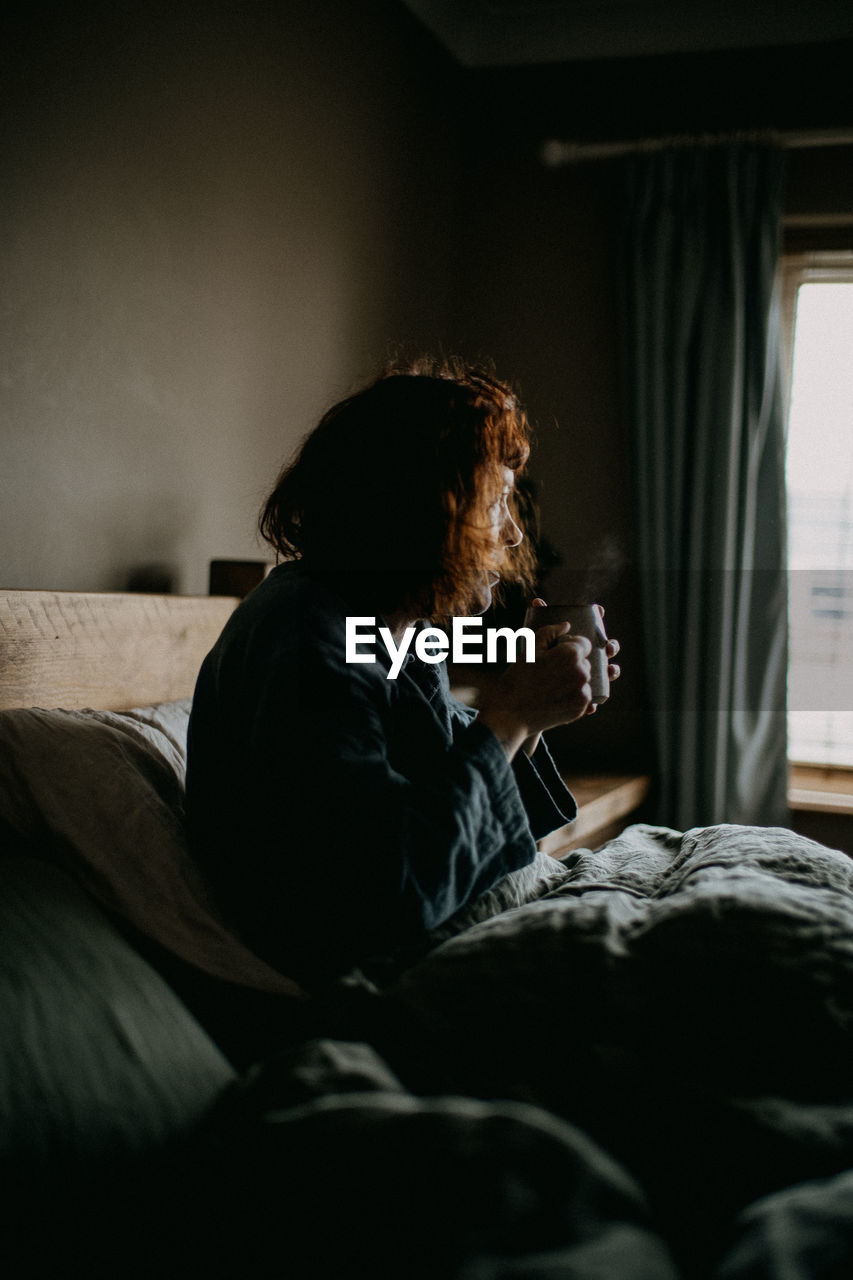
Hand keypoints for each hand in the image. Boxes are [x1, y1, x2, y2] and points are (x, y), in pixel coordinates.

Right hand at [526, 599, 620, 717]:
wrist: (512, 711)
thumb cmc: (519, 677)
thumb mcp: (530, 649)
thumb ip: (550, 632)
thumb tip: (566, 625)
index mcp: (571, 654)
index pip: (583, 644)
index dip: (570, 646)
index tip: (557, 653)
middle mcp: (582, 672)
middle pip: (584, 662)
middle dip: (572, 663)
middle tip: (550, 671)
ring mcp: (582, 692)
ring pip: (584, 679)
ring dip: (573, 679)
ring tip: (552, 684)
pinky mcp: (581, 707)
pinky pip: (583, 695)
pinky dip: (573, 694)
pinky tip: (556, 695)